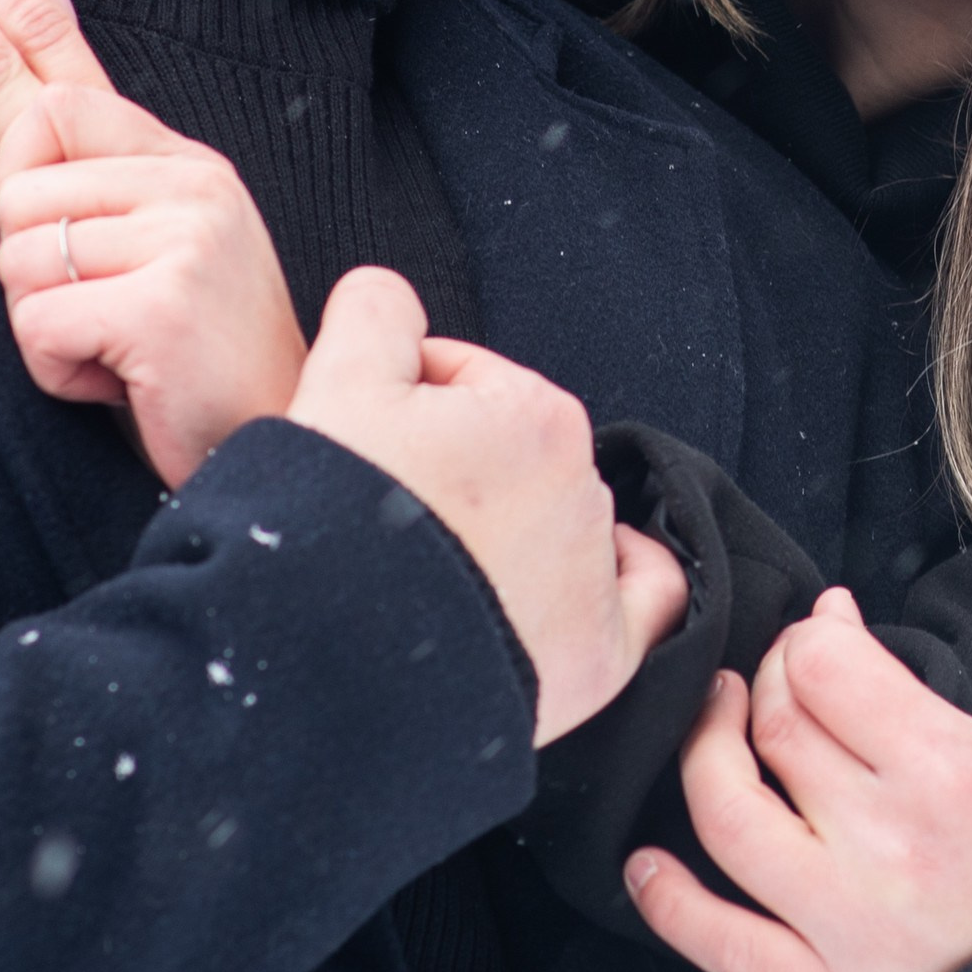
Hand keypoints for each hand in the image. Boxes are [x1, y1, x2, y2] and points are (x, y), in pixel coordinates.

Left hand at [0, 84, 306, 487]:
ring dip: (45, 330)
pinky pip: (36, 326)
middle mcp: (195, 189)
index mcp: (192, 164)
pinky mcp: (160, 310)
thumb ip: (102, 196)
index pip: (58, 107)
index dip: (18, 171)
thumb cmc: (202, 357)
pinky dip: (58, 373)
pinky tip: (120, 382)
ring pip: (18, 264)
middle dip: (31, 276)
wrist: (272, 438)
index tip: (50, 237)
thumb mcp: (169, 248)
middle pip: (19, 198)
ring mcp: (185, 243)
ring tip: (116, 351)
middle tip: (100, 317)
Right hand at [288, 269, 689, 745]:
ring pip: (557, 520)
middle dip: (452, 469)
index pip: (461, 383)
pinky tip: (573, 586)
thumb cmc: (329, 525)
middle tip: (382, 518)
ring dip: (507, 529)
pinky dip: (615, 583)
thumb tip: (394, 302)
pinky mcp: (598, 661)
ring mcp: (595, 579)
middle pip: (507, 454)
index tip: (358, 449)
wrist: (327, 669)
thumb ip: (376, 311)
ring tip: (433, 574)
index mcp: (536, 414)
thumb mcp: (335, 380)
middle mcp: (585, 491)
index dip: (398, 405)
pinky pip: (644, 600)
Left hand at [623, 586, 971, 971]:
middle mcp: (897, 857)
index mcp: (948, 777)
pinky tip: (647, 863)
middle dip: (766, 687)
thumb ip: (890, 676)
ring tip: (714, 730)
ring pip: (729, 816)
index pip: (823, 669)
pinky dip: (670, 904)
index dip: (805, 642)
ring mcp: (856, 931)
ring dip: (705, 755)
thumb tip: (820, 614)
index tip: (812, 648)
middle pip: (776, 731)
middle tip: (778, 686)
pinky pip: (722, 946)